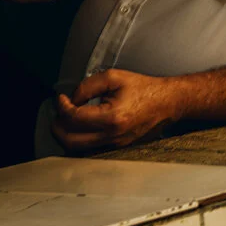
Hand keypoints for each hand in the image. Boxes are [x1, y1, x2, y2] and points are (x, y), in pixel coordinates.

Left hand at [51, 68, 180, 153]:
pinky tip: (79, 126)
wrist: (167, 103)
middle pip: (71, 140)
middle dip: (58, 126)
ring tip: (66, 118)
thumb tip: (72, 99)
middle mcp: (112, 136)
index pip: (75, 118)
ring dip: (66, 135)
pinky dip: (79, 139)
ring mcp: (115, 145)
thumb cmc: (143, 88)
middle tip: (58, 112)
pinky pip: (90, 148)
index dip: (62, 106)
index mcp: (112, 117)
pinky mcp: (117, 147)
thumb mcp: (114, 77)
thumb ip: (88, 86)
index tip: (61, 98)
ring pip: (78, 148)